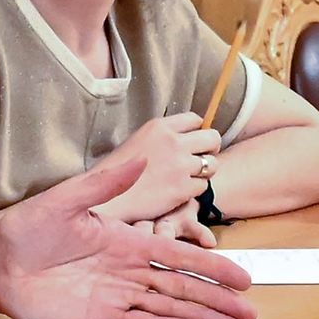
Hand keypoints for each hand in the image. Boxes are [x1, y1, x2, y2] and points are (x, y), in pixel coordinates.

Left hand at [0, 156, 256, 318]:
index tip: (242, 276)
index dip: (212, 266)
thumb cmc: (28, 227)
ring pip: (169, 307)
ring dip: (202, 317)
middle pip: (183, 286)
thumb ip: (104, 184)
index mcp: (127, 241)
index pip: (179, 255)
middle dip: (218, 299)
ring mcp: (116, 295)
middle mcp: (129, 270)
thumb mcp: (66, 199)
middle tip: (250, 313)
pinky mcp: (98, 316)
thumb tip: (141, 159)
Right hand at [92, 112, 220, 223]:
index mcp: (159, 127)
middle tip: (199, 160)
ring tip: (189, 177)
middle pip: (212, 138)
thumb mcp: (138, 140)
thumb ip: (162, 136)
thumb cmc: (116, 172)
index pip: (195, 119)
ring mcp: (180, 166)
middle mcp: (173, 142)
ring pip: (212, 164)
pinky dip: (195, 190)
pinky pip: (203, 186)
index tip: (192, 142)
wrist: (106, 199)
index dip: (197, 131)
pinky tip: (180, 192)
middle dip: (209, 149)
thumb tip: (184, 137)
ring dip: (205, 172)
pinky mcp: (182, 189)